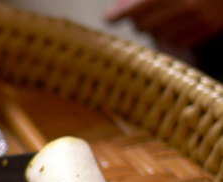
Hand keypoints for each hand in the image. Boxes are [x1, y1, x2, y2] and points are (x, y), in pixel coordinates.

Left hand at [105, 0, 222, 48]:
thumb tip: (119, 7)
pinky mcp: (208, 28)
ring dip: (155, 27)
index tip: (109, 18)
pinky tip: (178, 21)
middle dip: (138, 18)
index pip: (136, 8)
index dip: (119, 13)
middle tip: (143, 10)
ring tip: (164, 14)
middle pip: (142, 25)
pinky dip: (172, 34)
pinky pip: (176, 41)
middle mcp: (187, 4)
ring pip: (157, 36)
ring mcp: (200, 17)